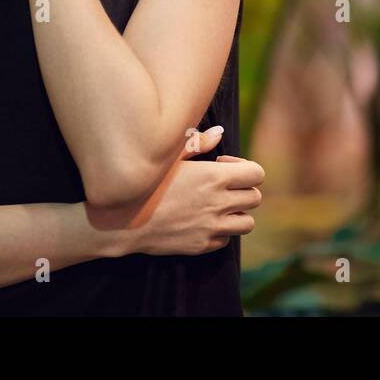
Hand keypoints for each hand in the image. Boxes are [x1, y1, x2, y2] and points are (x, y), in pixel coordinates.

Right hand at [90, 127, 264, 257]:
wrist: (122, 221)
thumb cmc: (145, 183)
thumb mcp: (169, 157)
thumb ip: (198, 143)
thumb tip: (220, 134)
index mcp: (214, 177)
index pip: (257, 173)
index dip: (245, 168)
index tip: (224, 165)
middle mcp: (218, 203)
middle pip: (255, 198)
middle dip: (244, 189)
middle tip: (223, 186)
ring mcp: (211, 227)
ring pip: (247, 223)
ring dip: (237, 213)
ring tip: (218, 206)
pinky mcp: (201, 245)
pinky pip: (225, 240)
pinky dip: (220, 232)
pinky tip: (202, 221)